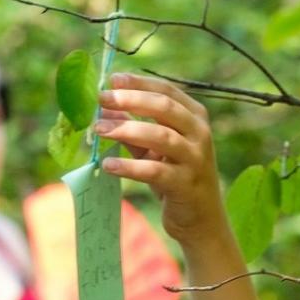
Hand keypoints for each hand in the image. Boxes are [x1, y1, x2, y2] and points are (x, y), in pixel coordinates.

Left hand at [94, 74, 227, 249]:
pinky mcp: (185, 184)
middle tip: (102, 98)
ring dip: (126, 130)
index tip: (111, 79)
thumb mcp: (154, 150)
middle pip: (164, 107)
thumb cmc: (176, 178)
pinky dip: (129, 168)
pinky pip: (155, 171)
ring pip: (160, 136)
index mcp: (195, 117)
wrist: (201, 220)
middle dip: (131, 100)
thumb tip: (105, 109)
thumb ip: (133, 128)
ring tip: (98, 130)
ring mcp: (195, 159)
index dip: (138, 83)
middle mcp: (199, 133)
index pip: (166, 90)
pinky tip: (108, 166)